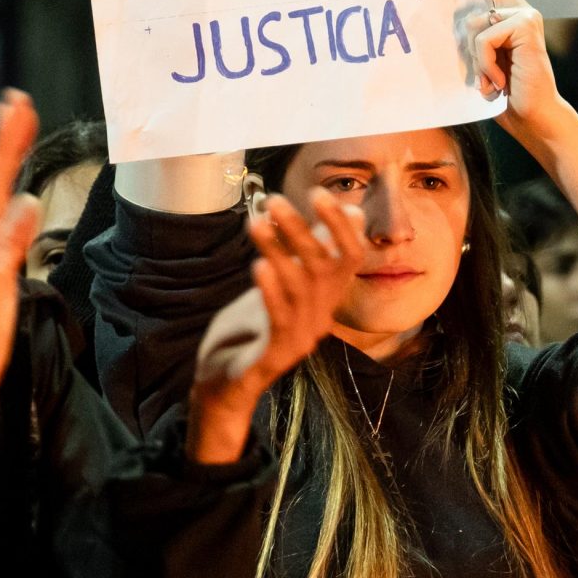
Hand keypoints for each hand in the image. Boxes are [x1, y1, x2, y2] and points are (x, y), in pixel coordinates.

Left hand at [189, 194, 361, 463]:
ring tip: (256, 222)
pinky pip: (281, 319)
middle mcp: (321, 317)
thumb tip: (349, 213)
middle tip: (275, 200)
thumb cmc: (252, 329)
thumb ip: (311, 253)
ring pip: (301, 288)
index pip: (350, 258)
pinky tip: (258, 265)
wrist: (227, 384)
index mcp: (326, 299)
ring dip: (279, 250)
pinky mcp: (278, 355)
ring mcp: (302, 338)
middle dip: (301, 229)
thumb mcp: (284, 285)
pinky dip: (271, 290)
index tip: (318, 192)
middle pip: (324, 267)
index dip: (340, 225)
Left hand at [433, 0, 575, 147]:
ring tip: (489, 81)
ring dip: (474, 59)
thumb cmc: (504, 94)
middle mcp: (518, 8)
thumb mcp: (481, 62)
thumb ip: (471, 39)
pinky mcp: (525, 27)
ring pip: (474, 24)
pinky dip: (484, 65)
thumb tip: (452, 21)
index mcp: (507, 14)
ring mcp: (524, 15)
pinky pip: (484, 39)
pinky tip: (497, 83)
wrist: (534, 118)